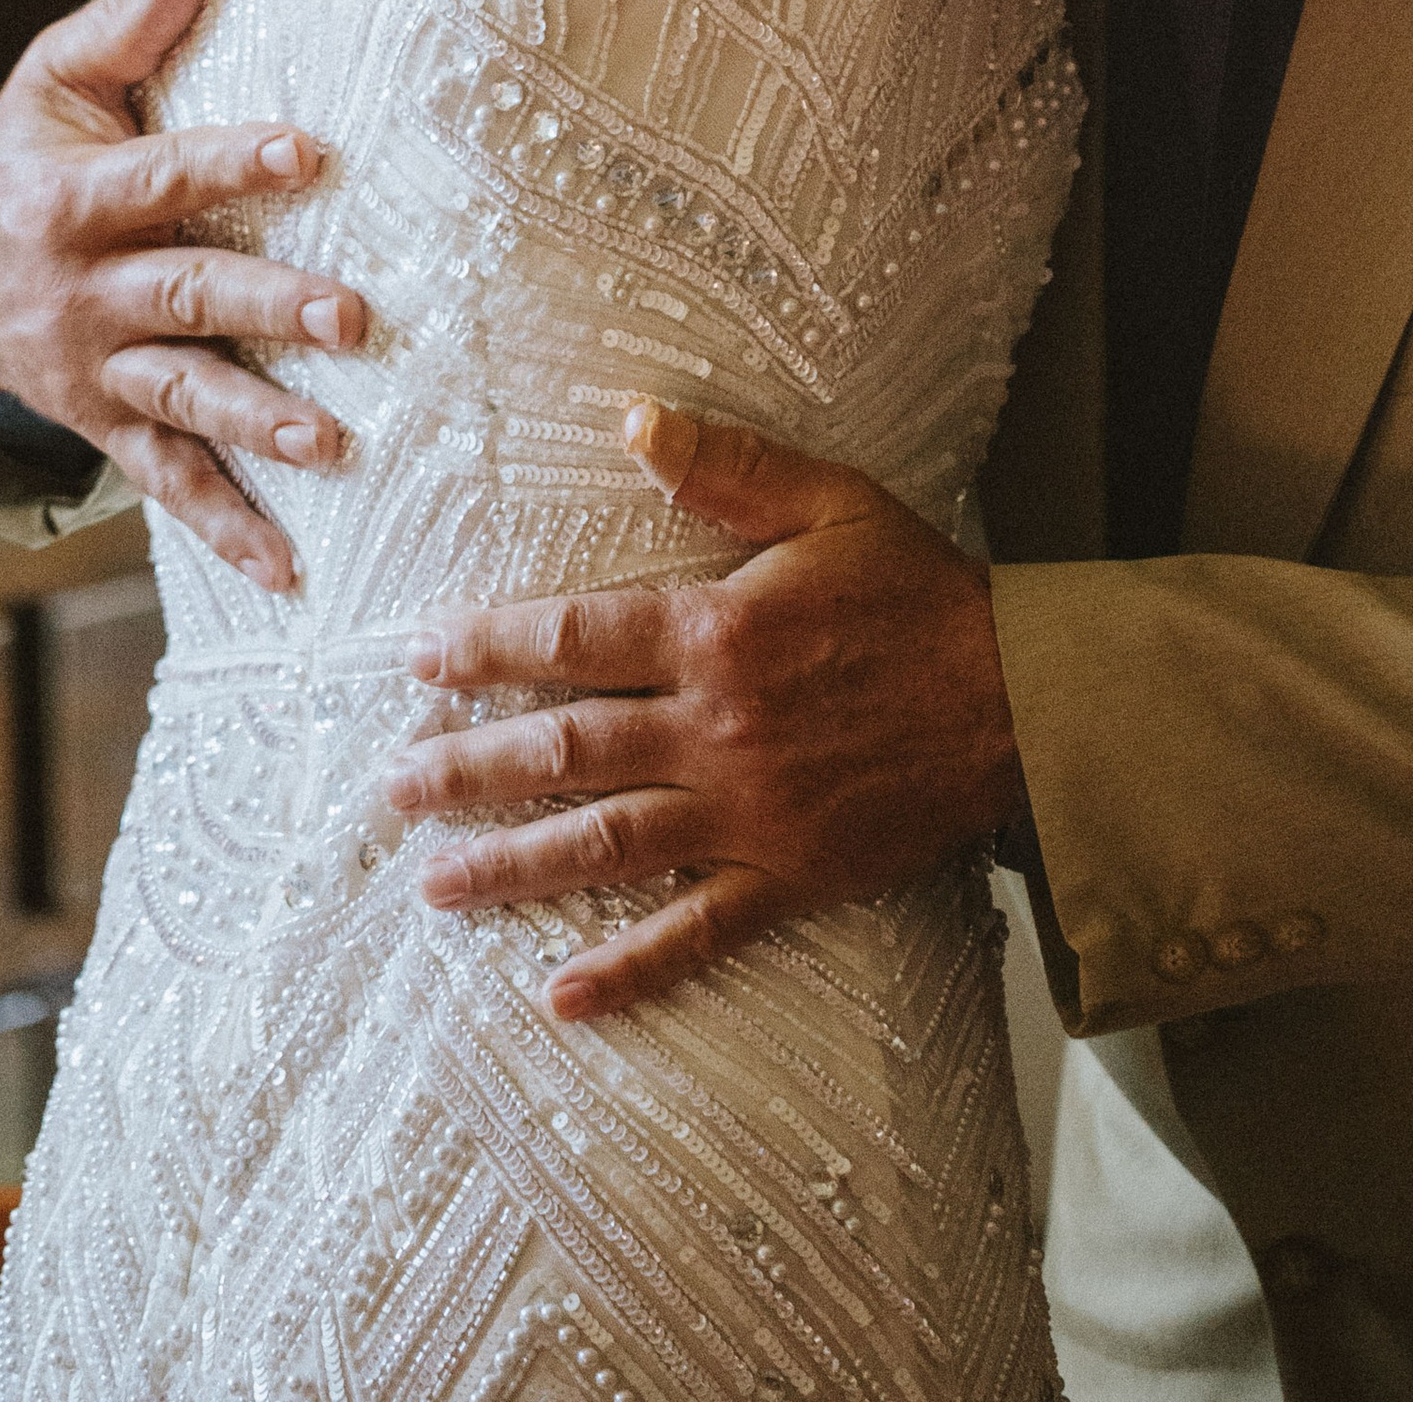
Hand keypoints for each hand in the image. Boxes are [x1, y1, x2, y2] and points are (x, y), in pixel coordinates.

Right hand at [0, 0, 365, 592]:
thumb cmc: (28, 149)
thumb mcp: (54, 77)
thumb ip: (128, 22)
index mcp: (75, 198)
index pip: (162, 176)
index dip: (229, 162)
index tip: (304, 150)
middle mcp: (88, 291)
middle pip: (187, 296)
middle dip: (269, 307)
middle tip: (353, 316)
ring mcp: (99, 367)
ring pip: (184, 396)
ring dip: (260, 421)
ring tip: (334, 442)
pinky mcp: (109, 422)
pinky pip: (169, 481)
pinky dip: (226, 525)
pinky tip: (289, 566)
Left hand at [386, 403, 1024, 1016]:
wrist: (1020, 701)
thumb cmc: (921, 591)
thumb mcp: (830, 499)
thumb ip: (726, 461)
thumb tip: (631, 417)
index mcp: (717, 631)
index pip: (573, 638)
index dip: (489, 648)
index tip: (419, 659)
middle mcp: (716, 729)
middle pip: (565, 751)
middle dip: (467, 767)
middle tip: (392, 786)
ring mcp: (748, 813)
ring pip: (606, 845)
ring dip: (513, 865)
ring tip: (435, 885)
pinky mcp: (789, 876)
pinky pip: (696, 934)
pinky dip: (629, 969)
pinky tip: (562, 995)